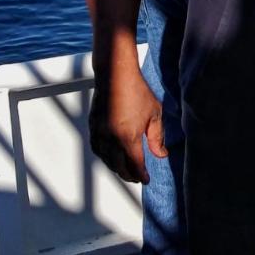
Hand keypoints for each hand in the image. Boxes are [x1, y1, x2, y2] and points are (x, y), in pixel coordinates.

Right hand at [89, 63, 166, 183]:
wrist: (115, 75)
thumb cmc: (137, 91)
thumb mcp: (154, 114)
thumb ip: (157, 137)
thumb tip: (161, 155)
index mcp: (128, 136)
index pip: (135, 165)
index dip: (141, 175)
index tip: (146, 180)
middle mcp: (111, 138)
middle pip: (119, 166)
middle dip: (129, 175)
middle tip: (137, 178)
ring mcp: (100, 133)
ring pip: (106, 160)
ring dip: (116, 168)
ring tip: (126, 170)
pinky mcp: (93, 126)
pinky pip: (97, 149)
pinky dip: (104, 157)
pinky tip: (111, 157)